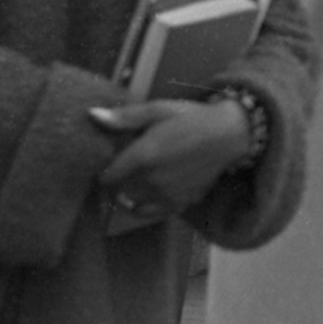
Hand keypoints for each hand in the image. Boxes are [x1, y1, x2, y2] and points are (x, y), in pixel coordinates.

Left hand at [90, 98, 253, 219]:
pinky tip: (147, 196)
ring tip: (130, 184)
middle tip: (119, 171)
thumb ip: (125, 117)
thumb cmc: (192, 117)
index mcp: (143, 156)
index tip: (105, 163)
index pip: (106, 177)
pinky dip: (145, 208)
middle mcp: (152, 180)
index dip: (102, 171)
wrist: (231, 134)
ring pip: (133, 204)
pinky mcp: (182, 202)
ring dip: (127, 196)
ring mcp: (167, 195)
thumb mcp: (159, 110)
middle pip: (118, 191)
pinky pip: (153, 214)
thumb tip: (91, 116)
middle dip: (115, 183)